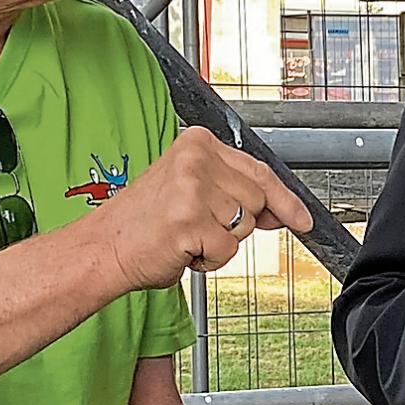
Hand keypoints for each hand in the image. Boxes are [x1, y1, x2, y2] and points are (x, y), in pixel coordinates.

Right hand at [91, 130, 313, 290]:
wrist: (101, 249)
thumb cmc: (145, 223)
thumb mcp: (192, 191)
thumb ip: (234, 193)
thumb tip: (282, 211)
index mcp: (198, 143)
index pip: (261, 171)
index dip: (286, 201)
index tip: (303, 219)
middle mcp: (196, 159)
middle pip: (257, 201)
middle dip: (237, 224)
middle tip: (197, 226)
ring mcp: (192, 188)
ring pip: (244, 228)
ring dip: (220, 243)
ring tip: (185, 236)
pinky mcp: (188, 220)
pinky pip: (226, 251)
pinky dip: (208, 260)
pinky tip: (180, 249)